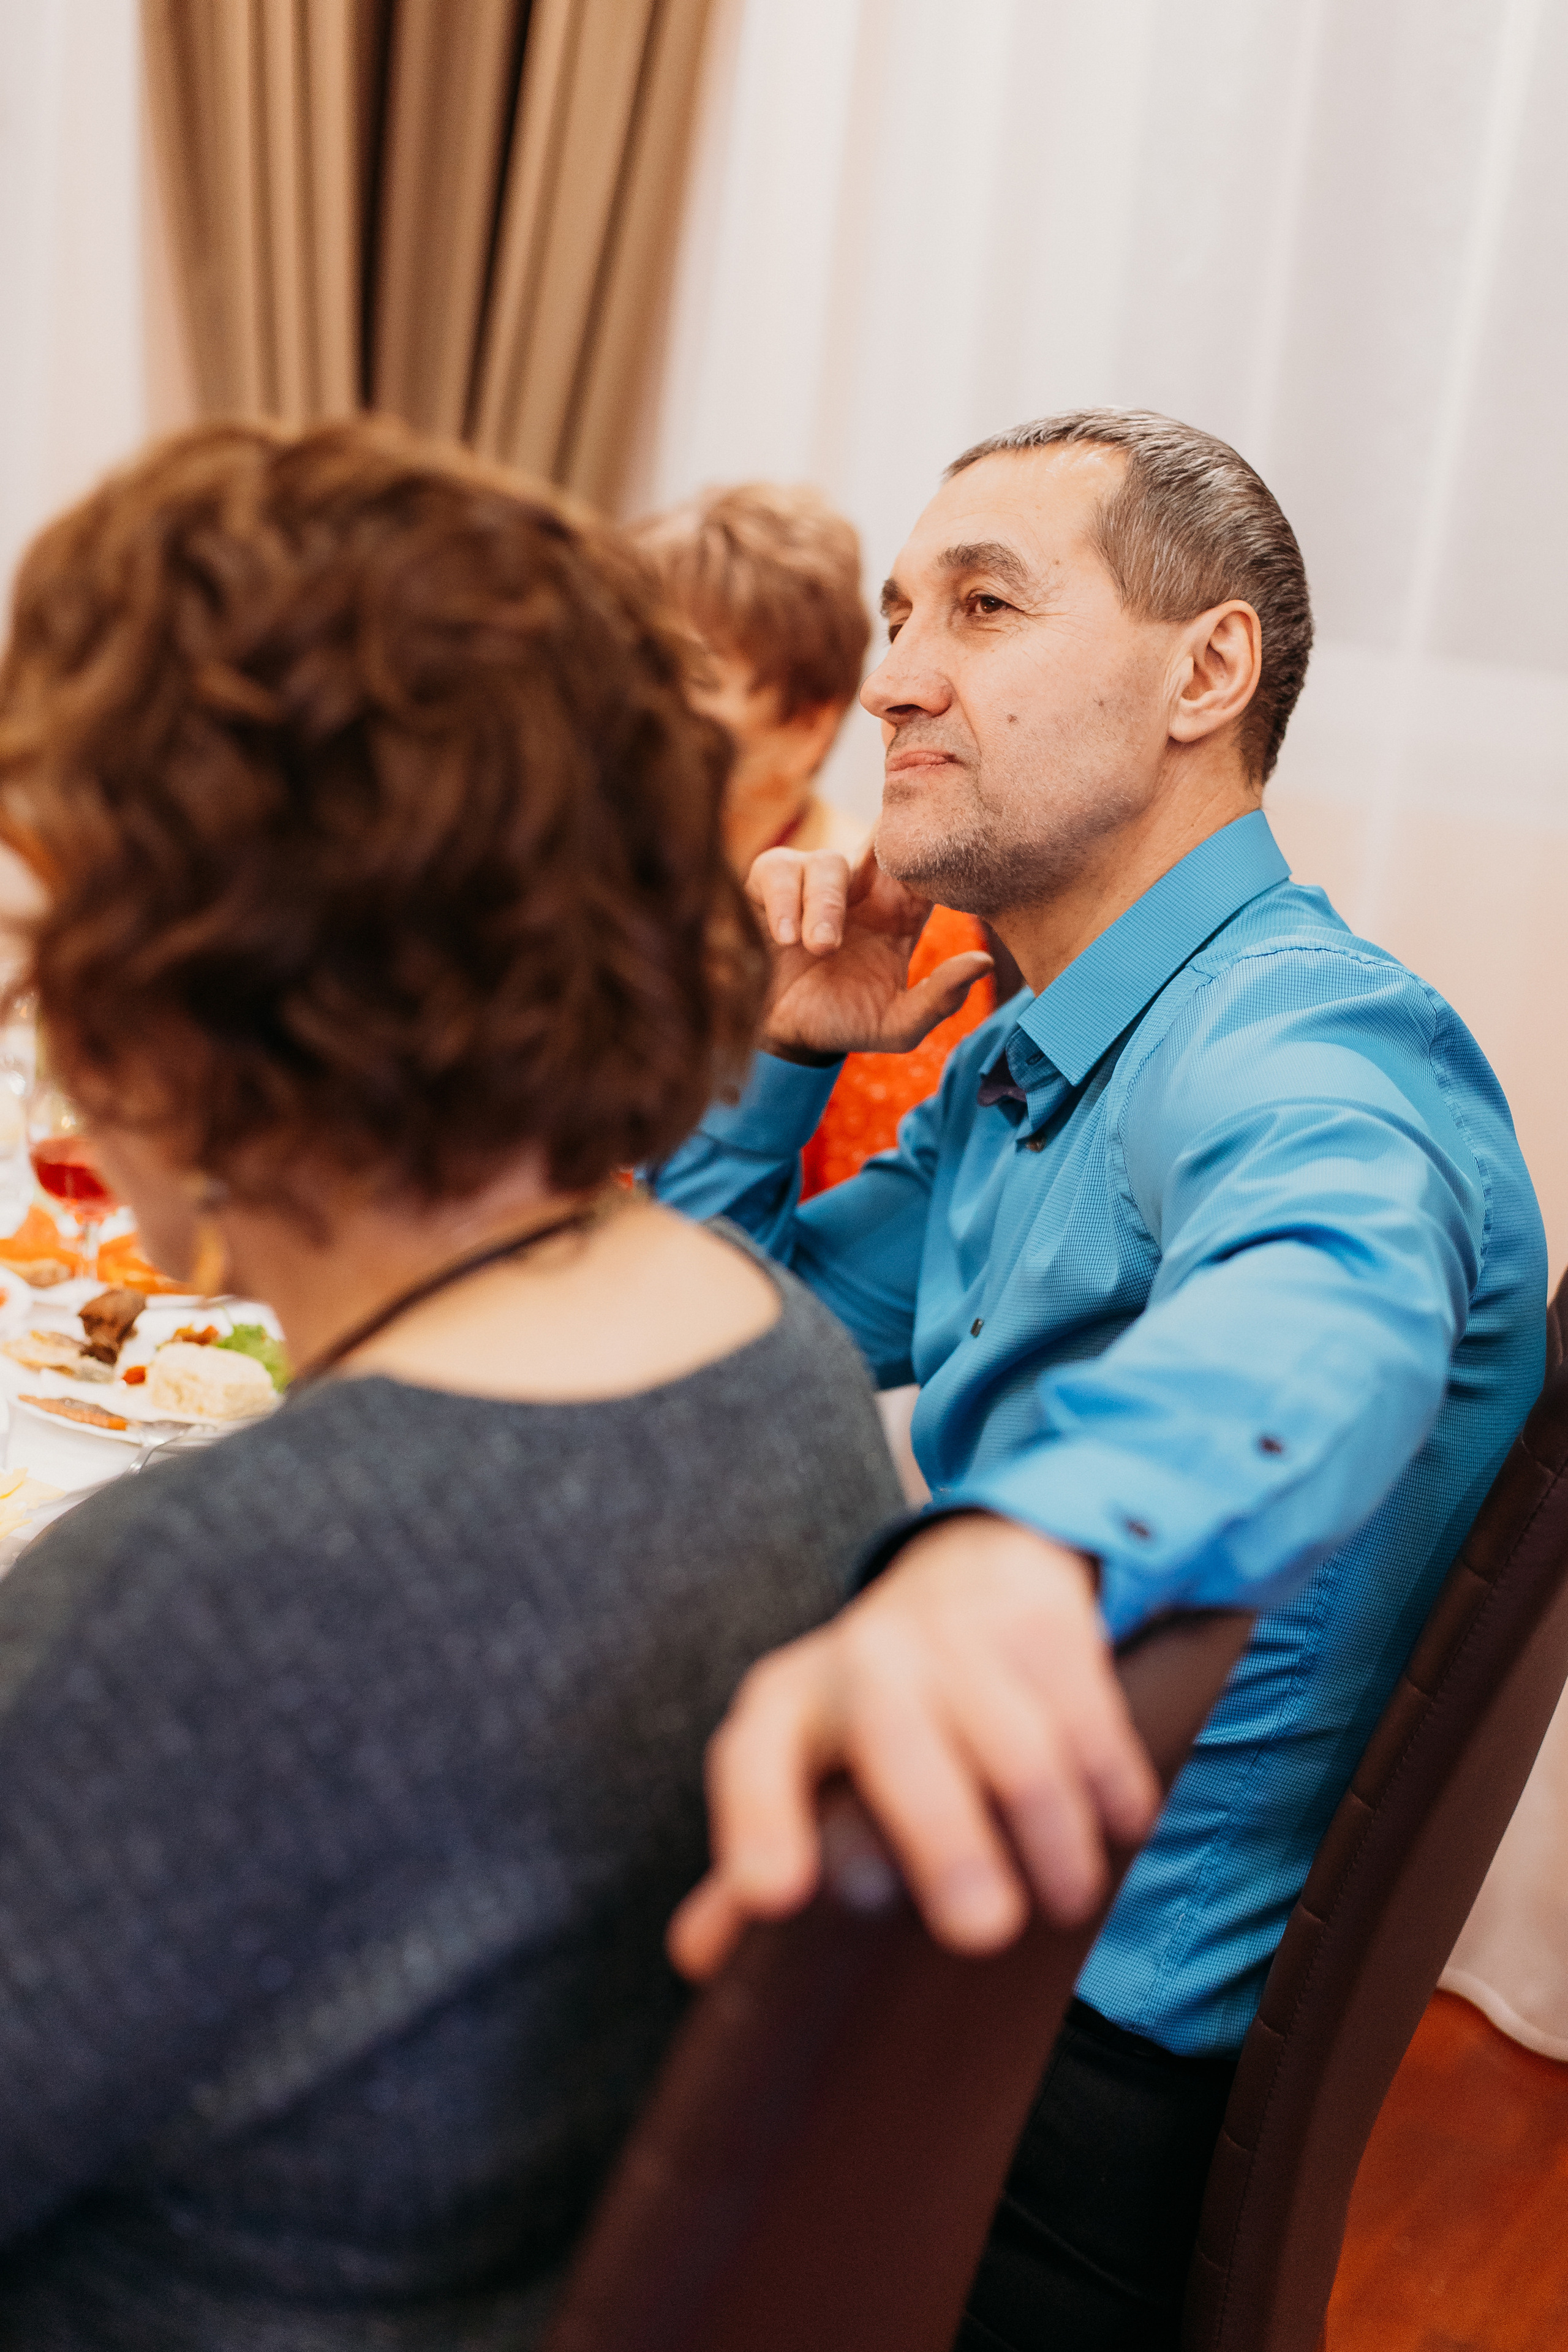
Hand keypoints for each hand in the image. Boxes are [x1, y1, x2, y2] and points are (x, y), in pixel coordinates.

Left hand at [668, 1514, 1160, 1979]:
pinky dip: (1110, 1779)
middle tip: (980, 1933)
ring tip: (1068, 1901)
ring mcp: (958, 1634)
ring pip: (1012, 1734)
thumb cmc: (872, 1712)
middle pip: (896, 1738)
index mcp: (786, 1706)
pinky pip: (1087, 1712)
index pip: (753, 1759)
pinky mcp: (1044, 1625)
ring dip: (1049, 1827)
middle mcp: (864, 1658)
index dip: (757, 1825)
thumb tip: (702, 1959)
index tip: (773, 1899)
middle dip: (941, 1836)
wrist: (970, 1580)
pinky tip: (1122, 1828)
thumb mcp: (803, 1763)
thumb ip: (761, 1854)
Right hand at [747, 842, 991, 1059]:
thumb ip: (940, 998)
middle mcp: (862, 888)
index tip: (948, 852)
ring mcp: (816, 883)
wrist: (785, 1039)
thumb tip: (985, 962)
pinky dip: (783, 901)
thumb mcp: (898, 1026)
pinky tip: (787, 938)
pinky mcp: (771, 885)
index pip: (927, 867)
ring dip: (825, 905)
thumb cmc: (845, 1023)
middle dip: (886, 832)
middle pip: (881, 839)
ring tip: (822, 948)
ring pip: (828, 862)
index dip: (937, 853)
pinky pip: (778, 870)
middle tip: (891, 853)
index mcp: (901, 912)